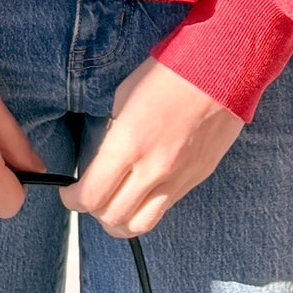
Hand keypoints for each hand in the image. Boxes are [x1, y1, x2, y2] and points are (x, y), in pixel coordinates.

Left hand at [59, 57, 243, 238]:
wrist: (222, 67)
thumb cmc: (170, 72)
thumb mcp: (126, 97)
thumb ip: (115, 134)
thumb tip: (107, 157)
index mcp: (128, 143)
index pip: (92, 195)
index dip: (73, 199)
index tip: (70, 192)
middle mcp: (153, 168)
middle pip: (113, 217)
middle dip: (94, 211)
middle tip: (90, 198)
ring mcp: (179, 178)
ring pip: (141, 225)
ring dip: (121, 221)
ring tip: (115, 205)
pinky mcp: (198, 178)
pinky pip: (166, 207)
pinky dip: (147, 208)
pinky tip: (143, 192)